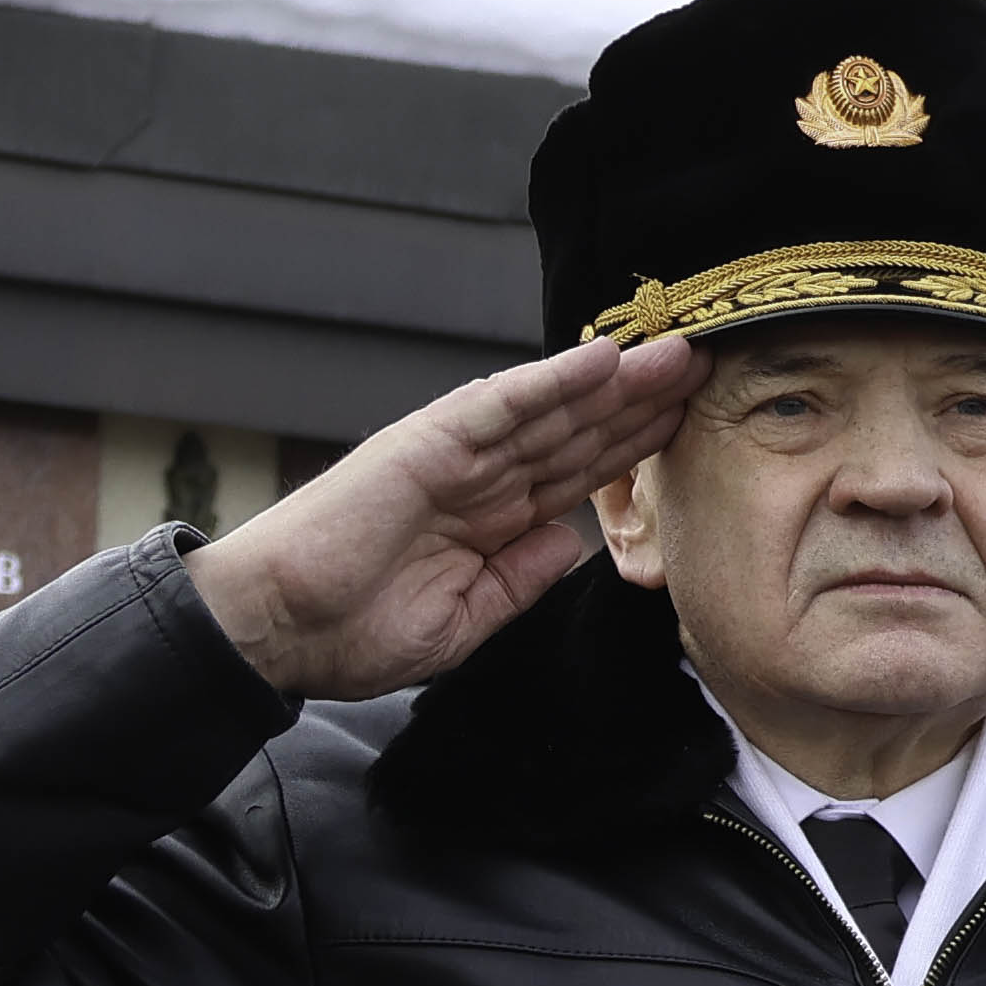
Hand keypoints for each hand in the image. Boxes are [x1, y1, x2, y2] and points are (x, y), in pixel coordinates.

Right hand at [184, 342, 704, 699]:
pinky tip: (602, 360)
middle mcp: (479, 481)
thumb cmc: (351, 632)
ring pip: (551, 410)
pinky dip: (552, 381)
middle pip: (576, 433)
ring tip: (676, 353)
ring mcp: (455, 457)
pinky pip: (501, 405)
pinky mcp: (427, 444)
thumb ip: (519, 580)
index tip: (690, 428)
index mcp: (488, 523)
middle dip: (641, 403)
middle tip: (705, 366)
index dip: (632, 450)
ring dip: (615, 380)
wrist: (279, 630)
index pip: (575, 476)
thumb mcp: (463, 622)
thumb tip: (571, 543)